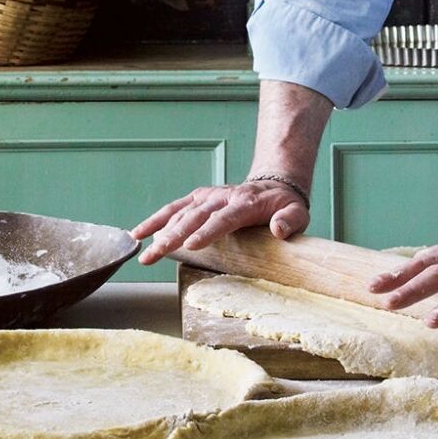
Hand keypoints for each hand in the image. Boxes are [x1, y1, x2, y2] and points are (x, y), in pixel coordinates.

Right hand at [130, 180, 309, 266]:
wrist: (273, 185)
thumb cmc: (284, 206)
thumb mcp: (298, 213)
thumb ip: (289, 220)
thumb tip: (279, 230)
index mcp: (245, 203)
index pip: (223, 218)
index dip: (207, 231)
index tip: (191, 245)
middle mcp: (221, 197)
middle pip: (194, 217)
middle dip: (174, 236)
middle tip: (156, 253)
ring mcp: (207, 196)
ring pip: (179, 213)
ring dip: (160, 232)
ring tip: (144, 251)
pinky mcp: (197, 198)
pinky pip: (173, 208)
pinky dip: (155, 220)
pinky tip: (139, 234)